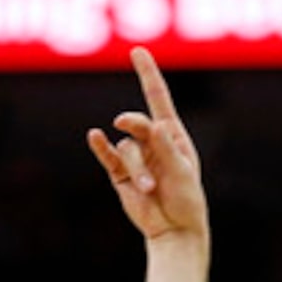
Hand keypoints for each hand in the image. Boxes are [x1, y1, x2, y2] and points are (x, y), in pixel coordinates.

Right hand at [86, 49, 208, 243]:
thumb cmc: (186, 201)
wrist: (174, 231)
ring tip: (148, 189)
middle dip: (134, 125)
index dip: (147, 73)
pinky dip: (101, 147)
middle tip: (124, 123)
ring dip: (136, 168)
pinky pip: (108, 156)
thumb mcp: (182, 173)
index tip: (137, 51)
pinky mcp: (120, 174)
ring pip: (126, 148)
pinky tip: (95, 136)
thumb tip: (154, 124)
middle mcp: (152, 142)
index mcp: (172, 135)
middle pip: (137, 122)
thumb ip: (166, 148)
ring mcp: (136, 157)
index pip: (158, 98)